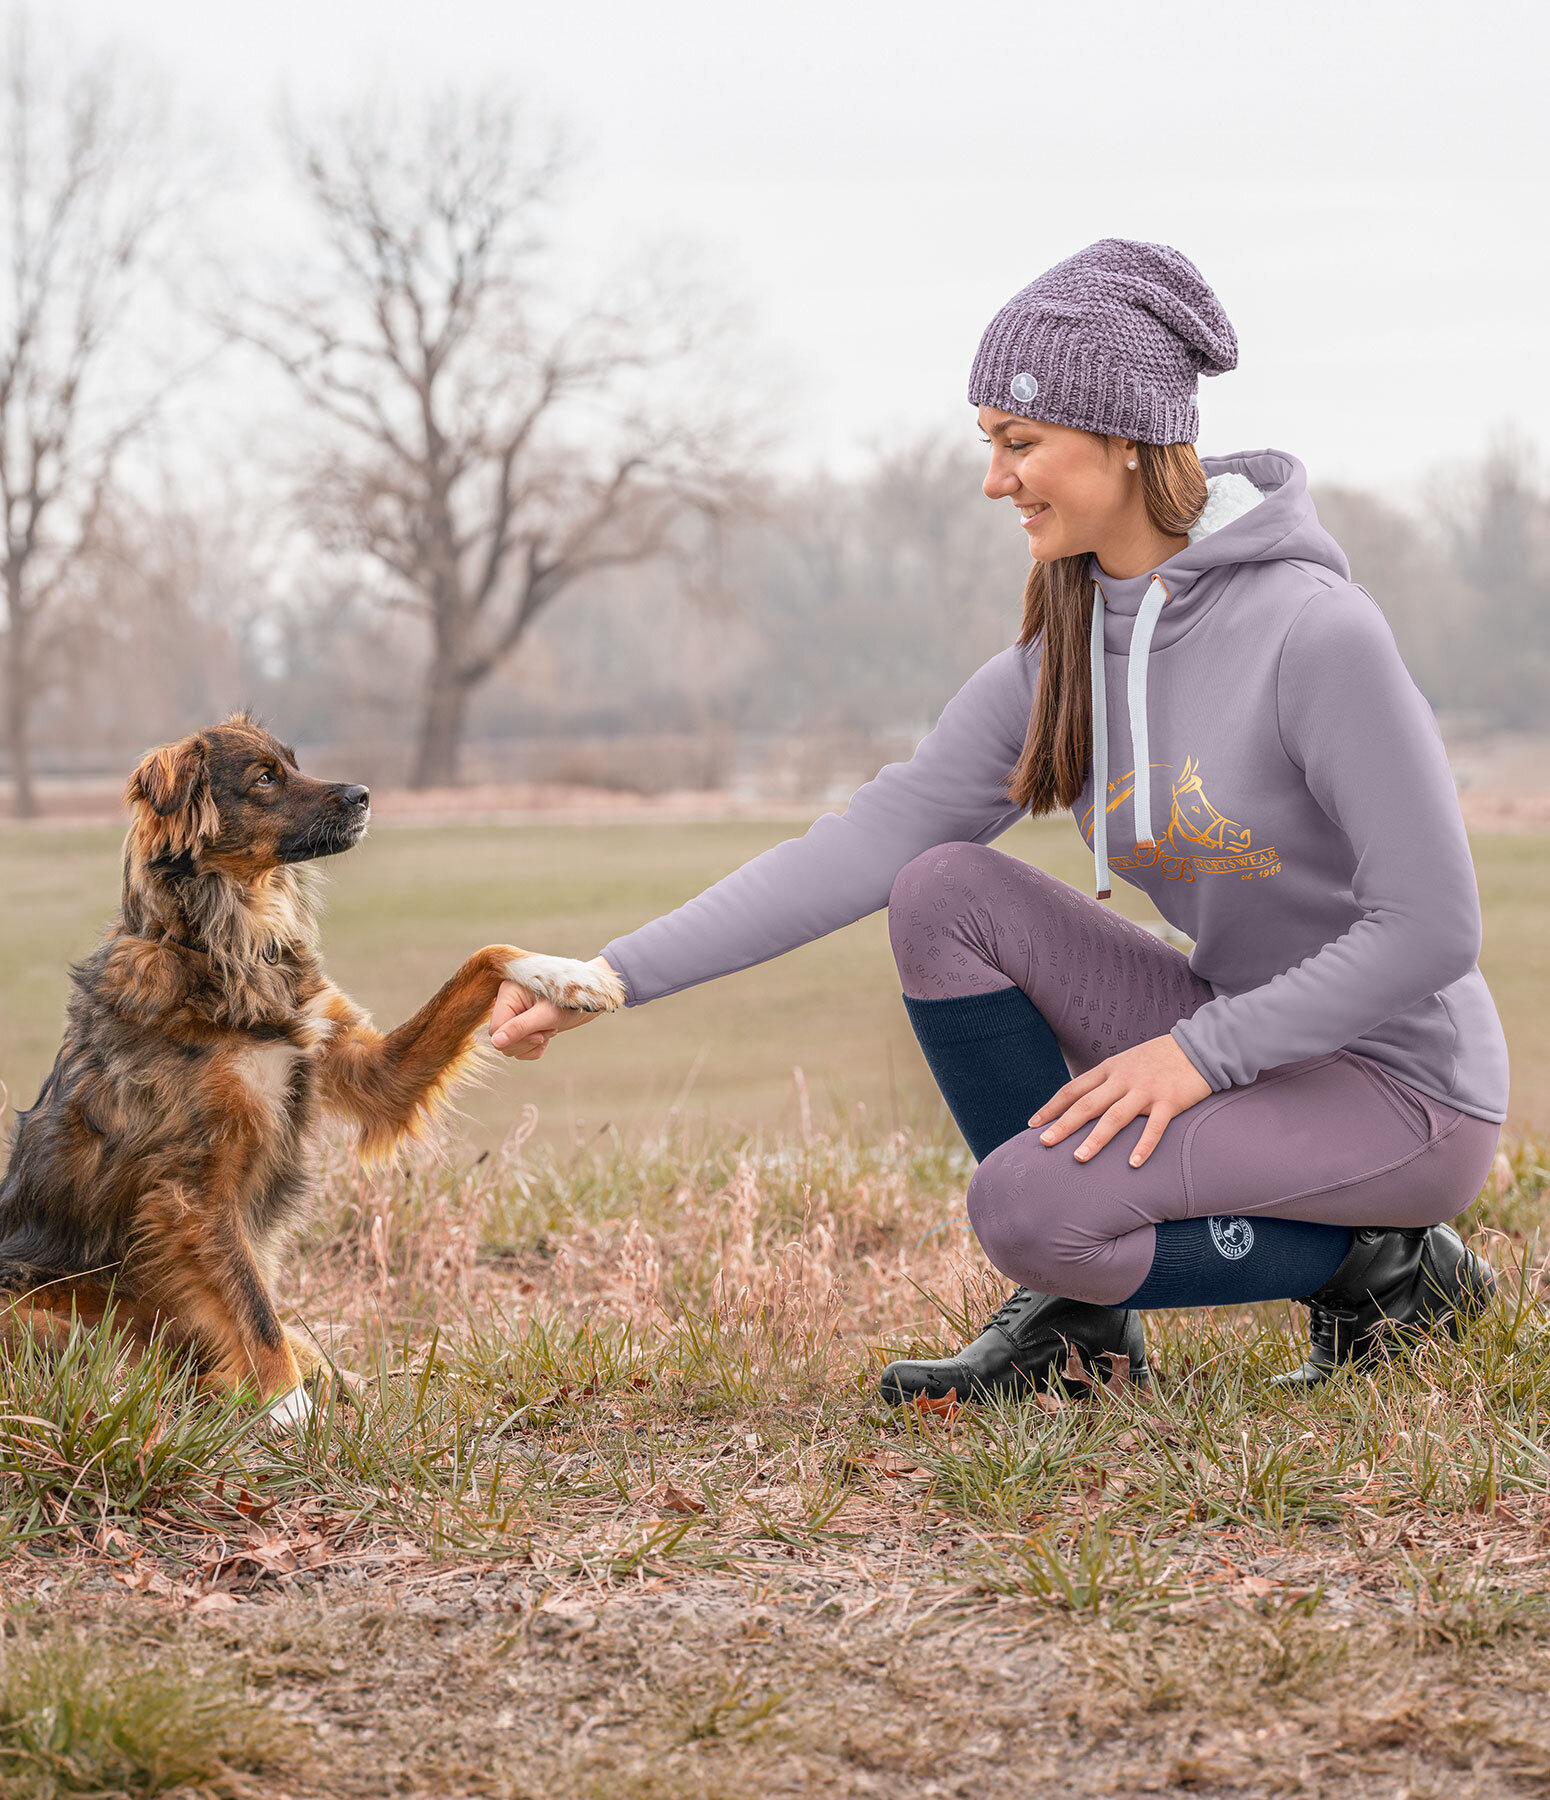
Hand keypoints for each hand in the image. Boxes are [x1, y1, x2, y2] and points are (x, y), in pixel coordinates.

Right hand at [490, 956, 617, 1060]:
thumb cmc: (572, 1000)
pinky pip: (519, 1047)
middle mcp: (507, 1002)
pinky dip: (534, 1047)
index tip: (539, 1035)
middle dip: (526, 1041)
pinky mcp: (523, 1022)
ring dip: (532, 1044)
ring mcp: (515, 1013)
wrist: (591, 998)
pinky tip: (548, 1035)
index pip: (495, 1029)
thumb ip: (520, 1028)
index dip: (515, 1038)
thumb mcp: (547, 1015)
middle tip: (548, 1031)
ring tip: (551, 1029)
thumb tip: (496, 1043)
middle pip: (501, 1039)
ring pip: (509, 1045)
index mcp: (508, 992)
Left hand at [1030, 1033, 1210, 1167]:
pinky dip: (1144, 1146)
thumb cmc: (1158, 1058)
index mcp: (1109, 1069)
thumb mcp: (1125, 1062)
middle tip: (1044, 1143)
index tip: (1033, 1124)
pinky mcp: (1170, 1101)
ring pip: (1116, 1117)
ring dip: (1096, 1139)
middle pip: (1088, 1104)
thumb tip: (1081, 1101)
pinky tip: (1133, 1164)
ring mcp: (1146, 1090)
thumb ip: (1105, 1081)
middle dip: (1064, 1124)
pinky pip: (1155, 1127)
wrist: (1198, 1046)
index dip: (1052, 1107)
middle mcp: (1123, 1079)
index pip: (1073, 1089)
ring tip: (1079, 1158)